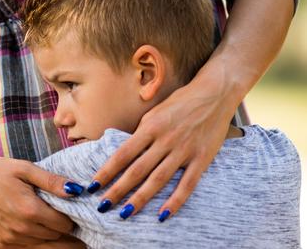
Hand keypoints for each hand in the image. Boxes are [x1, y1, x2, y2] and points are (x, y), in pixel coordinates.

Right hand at [0, 155, 77, 247]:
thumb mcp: (23, 168)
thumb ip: (51, 181)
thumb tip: (77, 190)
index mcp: (30, 210)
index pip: (65, 224)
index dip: (70, 216)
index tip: (68, 207)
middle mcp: (22, 229)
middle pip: (56, 236)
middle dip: (60, 225)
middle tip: (58, 211)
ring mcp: (9, 239)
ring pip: (42, 244)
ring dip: (46, 233)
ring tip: (41, 216)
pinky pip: (25, 246)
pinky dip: (31, 238)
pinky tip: (26, 223)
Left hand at [90, 72, 236, 220]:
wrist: (215, 93)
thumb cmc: (180, 102)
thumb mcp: (154, 112)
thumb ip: (142, 133)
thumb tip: (125, 153)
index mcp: (150, 127)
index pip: (123, 154)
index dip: (107, 171)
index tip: (93, 185)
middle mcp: (165, 140)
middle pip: (137, 170)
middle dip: (117, 190)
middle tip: (102, 206)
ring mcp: (184, 150)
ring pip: (158, 179)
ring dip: (140, 199)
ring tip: (125, 214)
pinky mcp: (202, 159)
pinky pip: (187, 184)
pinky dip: (175, 201)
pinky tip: (162, 215)